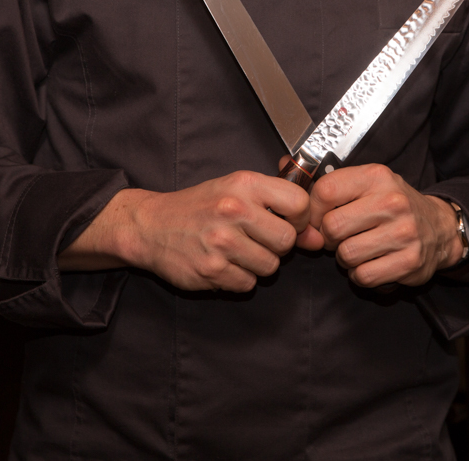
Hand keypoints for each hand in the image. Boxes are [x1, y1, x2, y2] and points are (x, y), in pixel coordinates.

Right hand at [59, 171, 310, 292]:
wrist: (151, 225)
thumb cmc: (199, 205)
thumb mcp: (237, 190)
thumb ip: (278, 205)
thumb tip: (317, 236)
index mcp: (244, 184)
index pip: (299, 203)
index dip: (301, 218)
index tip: (290, 222)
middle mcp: (234, 210)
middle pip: (287, 240)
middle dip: (277, 245)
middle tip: (257, 239)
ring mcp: (222, 242)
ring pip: (270, 267)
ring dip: (258, 264)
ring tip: (238, 251)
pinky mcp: (211, 270)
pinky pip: (248, 284)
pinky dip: (239, 278)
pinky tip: (224, 263)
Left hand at [305, 163, 464, 288]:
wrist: (438, 228)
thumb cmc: (393, 205)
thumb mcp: (365, 182)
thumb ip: (326, 180)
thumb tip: (283, 166)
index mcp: (376, 176)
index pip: (324, 191)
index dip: (313, 211)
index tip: (319, 218)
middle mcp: (392, 201)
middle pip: (332, 228)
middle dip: (330, 238)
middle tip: (343, 236)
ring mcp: (403, 232)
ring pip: (346, 255)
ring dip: (346, 258)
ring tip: (361, 248)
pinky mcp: (409, 261)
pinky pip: (363, 276)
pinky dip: (361, 274)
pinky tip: (373, 261)